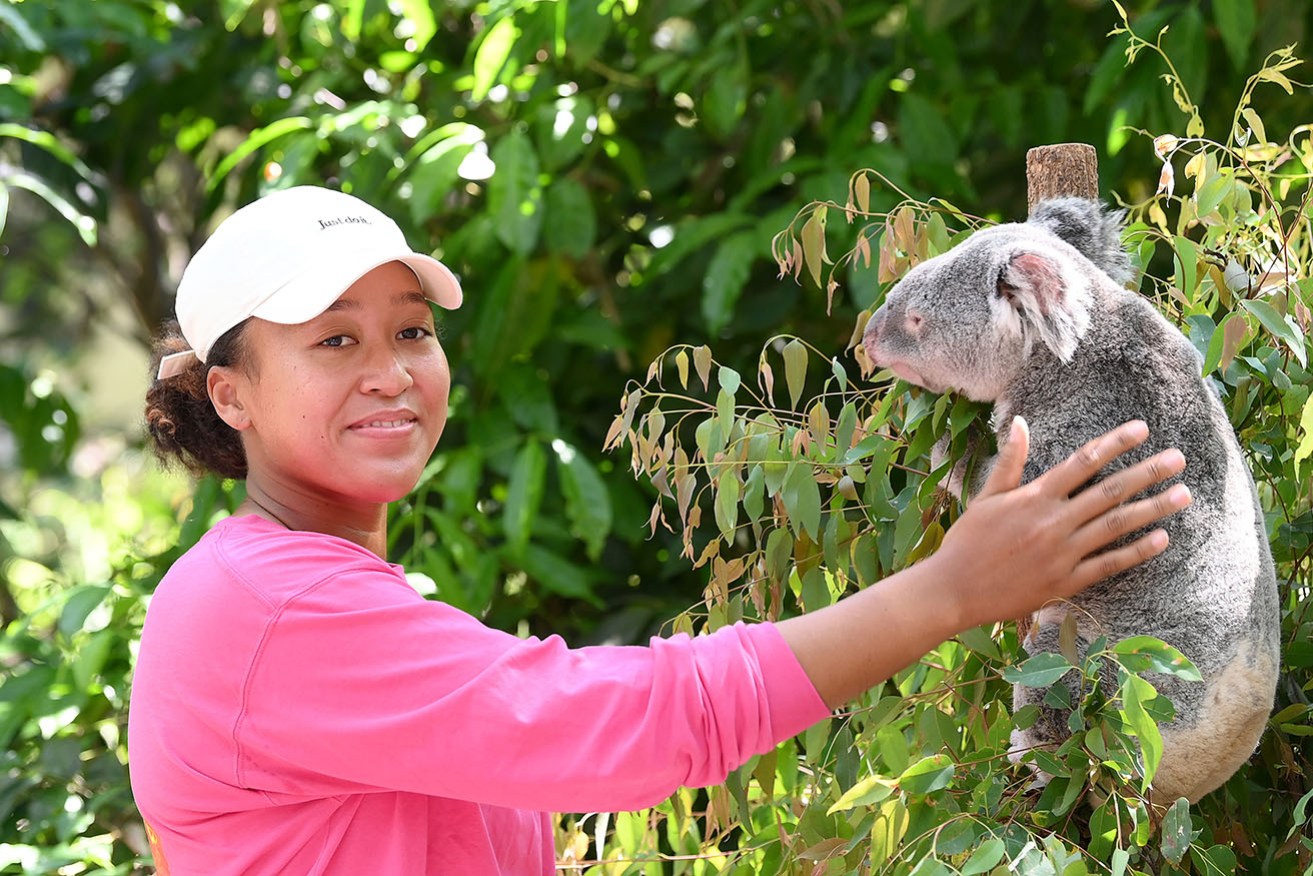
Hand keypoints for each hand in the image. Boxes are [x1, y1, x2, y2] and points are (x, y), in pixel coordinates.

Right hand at [929, 416, 1191, 629]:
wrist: (954, 590)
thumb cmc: (967, 541)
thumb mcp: (986, 497)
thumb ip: (1009, 461)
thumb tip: (1020, 422)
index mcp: (1034, 497)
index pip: (1083, 462)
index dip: (1115, 443)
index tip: (1142, 429)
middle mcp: (1053, 521)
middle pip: (1110, 491)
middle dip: (1148, 472)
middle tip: (1179, 459)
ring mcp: (1062, 552)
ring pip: (1117, 525)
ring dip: (1153, 508)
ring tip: (1184, 494)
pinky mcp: (1066, 581)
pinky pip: (1109, 563)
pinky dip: (1137, 551)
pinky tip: (1162, 538)